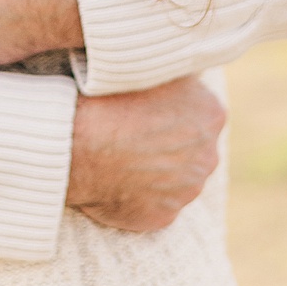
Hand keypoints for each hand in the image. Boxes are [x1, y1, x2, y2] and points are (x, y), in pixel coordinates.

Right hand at [67, 77, 224, 231]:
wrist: (75, 142)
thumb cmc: (107, 97)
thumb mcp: (148, 69)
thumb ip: (175, 76)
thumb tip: (180, 71)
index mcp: (212, 114)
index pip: (201, 112)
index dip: (173, 110)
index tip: (149, 109)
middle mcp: (208, 156)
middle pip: (193, 148)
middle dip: (170, 144)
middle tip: (133, 134)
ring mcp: (187, 190)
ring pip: (176, 180)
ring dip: (156, 172)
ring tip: (121, 158)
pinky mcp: (164, 216)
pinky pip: (155, 205)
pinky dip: (140, 196)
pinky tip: (116, 181)